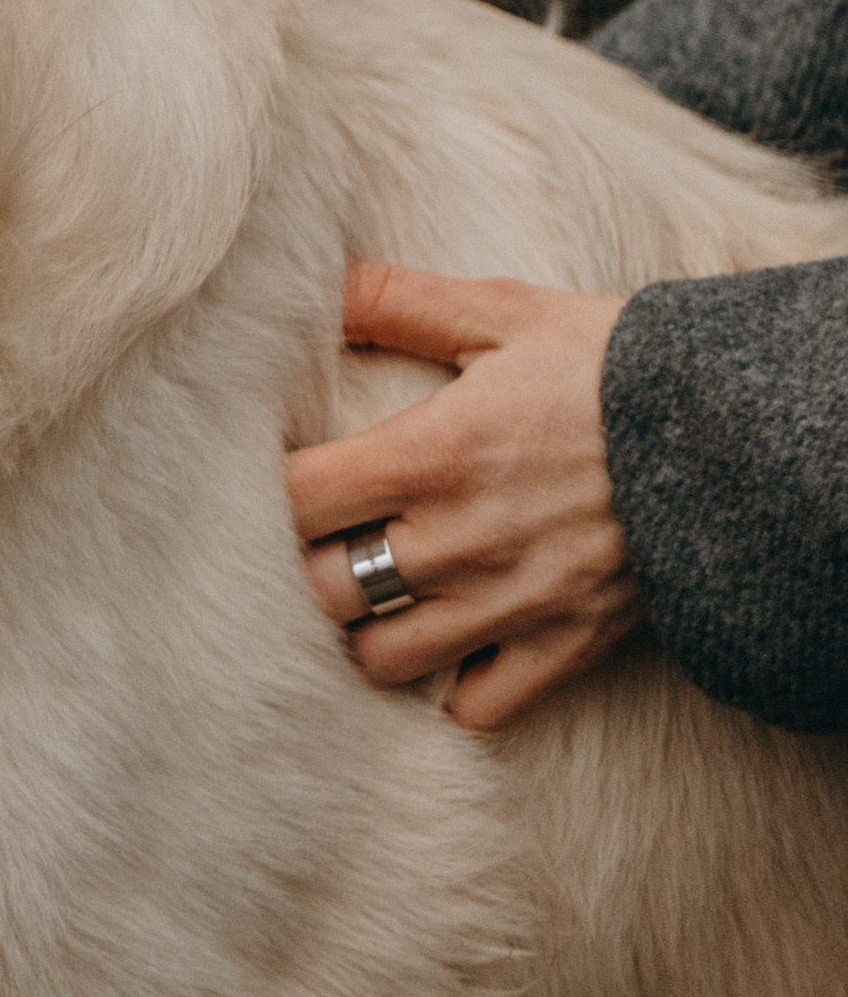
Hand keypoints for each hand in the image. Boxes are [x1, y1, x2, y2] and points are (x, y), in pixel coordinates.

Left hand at [285, 262, 635, 732]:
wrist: (730, 434)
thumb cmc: (613, 366)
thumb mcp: (505, 312)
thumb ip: (401, 301)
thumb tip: (321, 288)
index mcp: (429, 456)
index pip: (294, 501)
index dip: (266, 497)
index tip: (274, 482)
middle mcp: (455, 541)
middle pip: (322, 592)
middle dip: (304, 570)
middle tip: (319, 544)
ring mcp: (507, 604)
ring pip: (382, 660)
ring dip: (367, 632)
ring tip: (377, 597)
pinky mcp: (562, 646)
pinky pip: (475, 708)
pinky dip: (452, 687)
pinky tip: (450, 644)